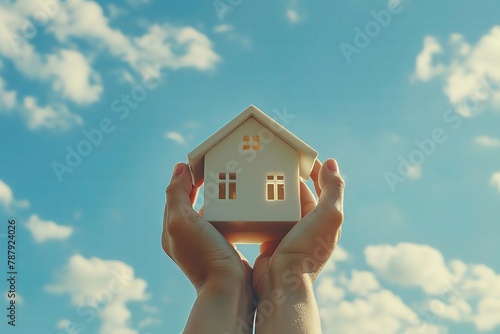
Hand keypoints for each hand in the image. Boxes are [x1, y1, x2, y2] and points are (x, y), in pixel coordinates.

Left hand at [162, 162, 253, 332]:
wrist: (228, 287)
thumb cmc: (204, 255)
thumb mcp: (182, 220)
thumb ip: (176, 194)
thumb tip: (179, 169)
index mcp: (171, 228)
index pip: (175, 194)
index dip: (185, 176)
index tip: (199, 163)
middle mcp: (184, 235)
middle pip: (189, 201)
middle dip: (198, 184)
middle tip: (213, 170)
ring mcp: (202, 242)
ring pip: (205, 210)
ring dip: (212, 196)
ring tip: (225, 183)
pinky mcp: (220, 246)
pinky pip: (219, 221)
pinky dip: (224, 209)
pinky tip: (234, 205)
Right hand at [252, 158, 344, 332]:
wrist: (282, 283)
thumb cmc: (307, 251)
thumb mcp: (329, 216)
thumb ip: (333, 189)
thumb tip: (331, 163)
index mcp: (322, 216)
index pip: (316, 184)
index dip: (307, 168)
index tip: (293, 152)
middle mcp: (306, 224)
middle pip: (294, 192)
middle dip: (284, 177)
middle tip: (268, 161)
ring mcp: (287, 232)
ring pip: (277, 203)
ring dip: (269, 191)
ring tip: (254, 176)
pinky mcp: (269, 238)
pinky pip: (263, 216)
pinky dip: (258, 207)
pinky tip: (247, 199)